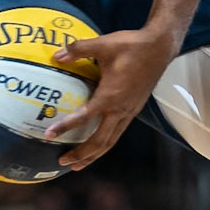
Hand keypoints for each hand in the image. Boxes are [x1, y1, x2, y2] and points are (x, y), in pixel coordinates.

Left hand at [46, 26, 177, 170]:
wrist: (159, 48)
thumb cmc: (131, 46)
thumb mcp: (102, 45)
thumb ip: (78, 50)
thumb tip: (56, 56)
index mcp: (110, 96)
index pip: (84, 117)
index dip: (65, 127)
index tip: (49, 135)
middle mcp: (120, 109)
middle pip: (100, 141)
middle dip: (81, 154)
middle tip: (63, 162)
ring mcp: (129, 111)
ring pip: (110, 141)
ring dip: (94, 154)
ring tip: (78, 164)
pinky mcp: (134, 109)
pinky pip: (118, 132)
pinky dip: (105, 143)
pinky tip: (98, 145)